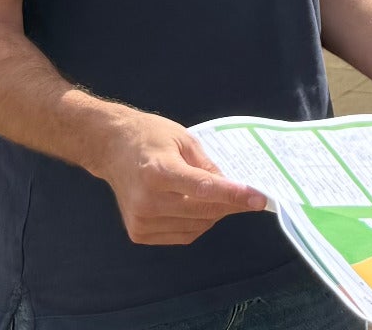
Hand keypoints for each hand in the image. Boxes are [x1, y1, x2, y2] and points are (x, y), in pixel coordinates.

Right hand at [86, 108, 268, 245]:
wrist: (112, 149)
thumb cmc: (149, 137)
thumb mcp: (184, 139)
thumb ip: (207, 165)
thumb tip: (232, 186)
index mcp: (159, 172)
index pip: (204, 188)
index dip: (234, 195)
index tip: (260, 199)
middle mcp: (148, 201)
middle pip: (203, 210)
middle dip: (230, 204)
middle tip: (249, 197)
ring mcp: (142, 221)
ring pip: (196, 226)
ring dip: (214, 214)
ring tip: (219, 198)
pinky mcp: (139, 233)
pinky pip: (182, 235)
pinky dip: (197, 223)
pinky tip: (199, 207)